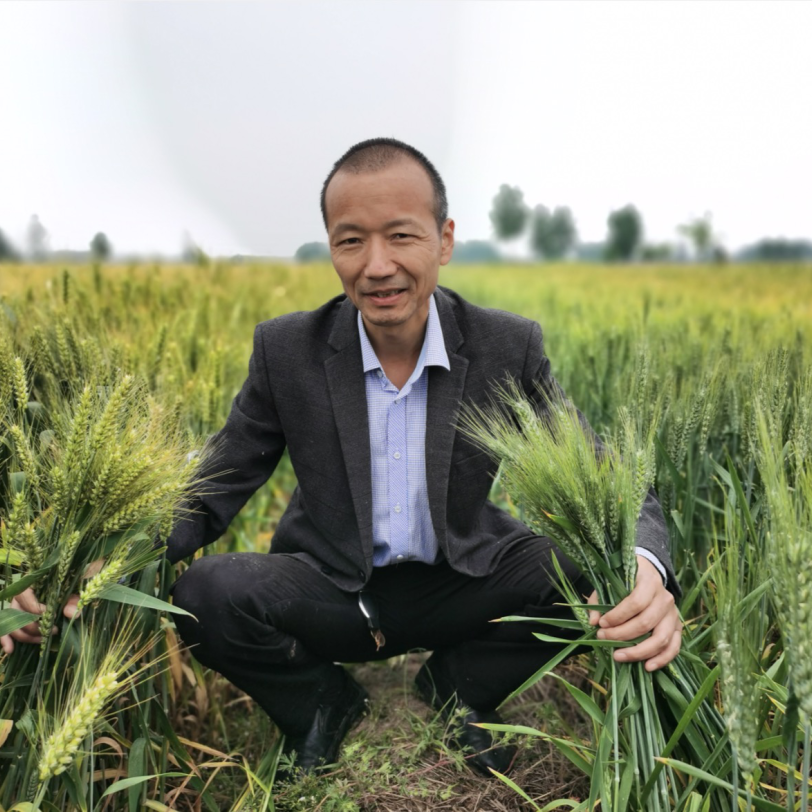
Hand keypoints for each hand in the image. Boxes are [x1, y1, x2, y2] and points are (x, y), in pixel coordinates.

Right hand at [0, 559, 104, 654]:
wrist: (65, 592)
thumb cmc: (67, 590)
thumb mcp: (72, 593)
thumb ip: (73, 601)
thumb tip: (73, 614)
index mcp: (31, 584)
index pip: (24, 595)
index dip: (35, 608)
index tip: (51, 616)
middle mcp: (19, 597)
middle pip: (17, 614)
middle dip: (34, 627)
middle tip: (53, 631)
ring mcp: (14, 610)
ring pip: (12, 625)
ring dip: (26, 636)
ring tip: (43, 641)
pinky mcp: (13, 621)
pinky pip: (4, 631)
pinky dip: (5, 641)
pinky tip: (10, 650)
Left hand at [586, 556, 681, 670]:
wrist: (648, 576)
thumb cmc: (625, 581)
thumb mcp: (609, 583)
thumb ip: (598, 601)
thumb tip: (593, 622)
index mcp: (649, 581)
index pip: (635, 602)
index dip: (617, 616)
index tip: (601, 624)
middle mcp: (665, 598)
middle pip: (646, 622)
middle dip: (622, 635)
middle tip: (603, 638)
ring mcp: (674, 614)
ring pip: (661, 638)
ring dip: (639, 651)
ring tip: (618, 656)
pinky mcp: (678, 627)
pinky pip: (674, 647)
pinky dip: (662, 659)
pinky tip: (647, 667)